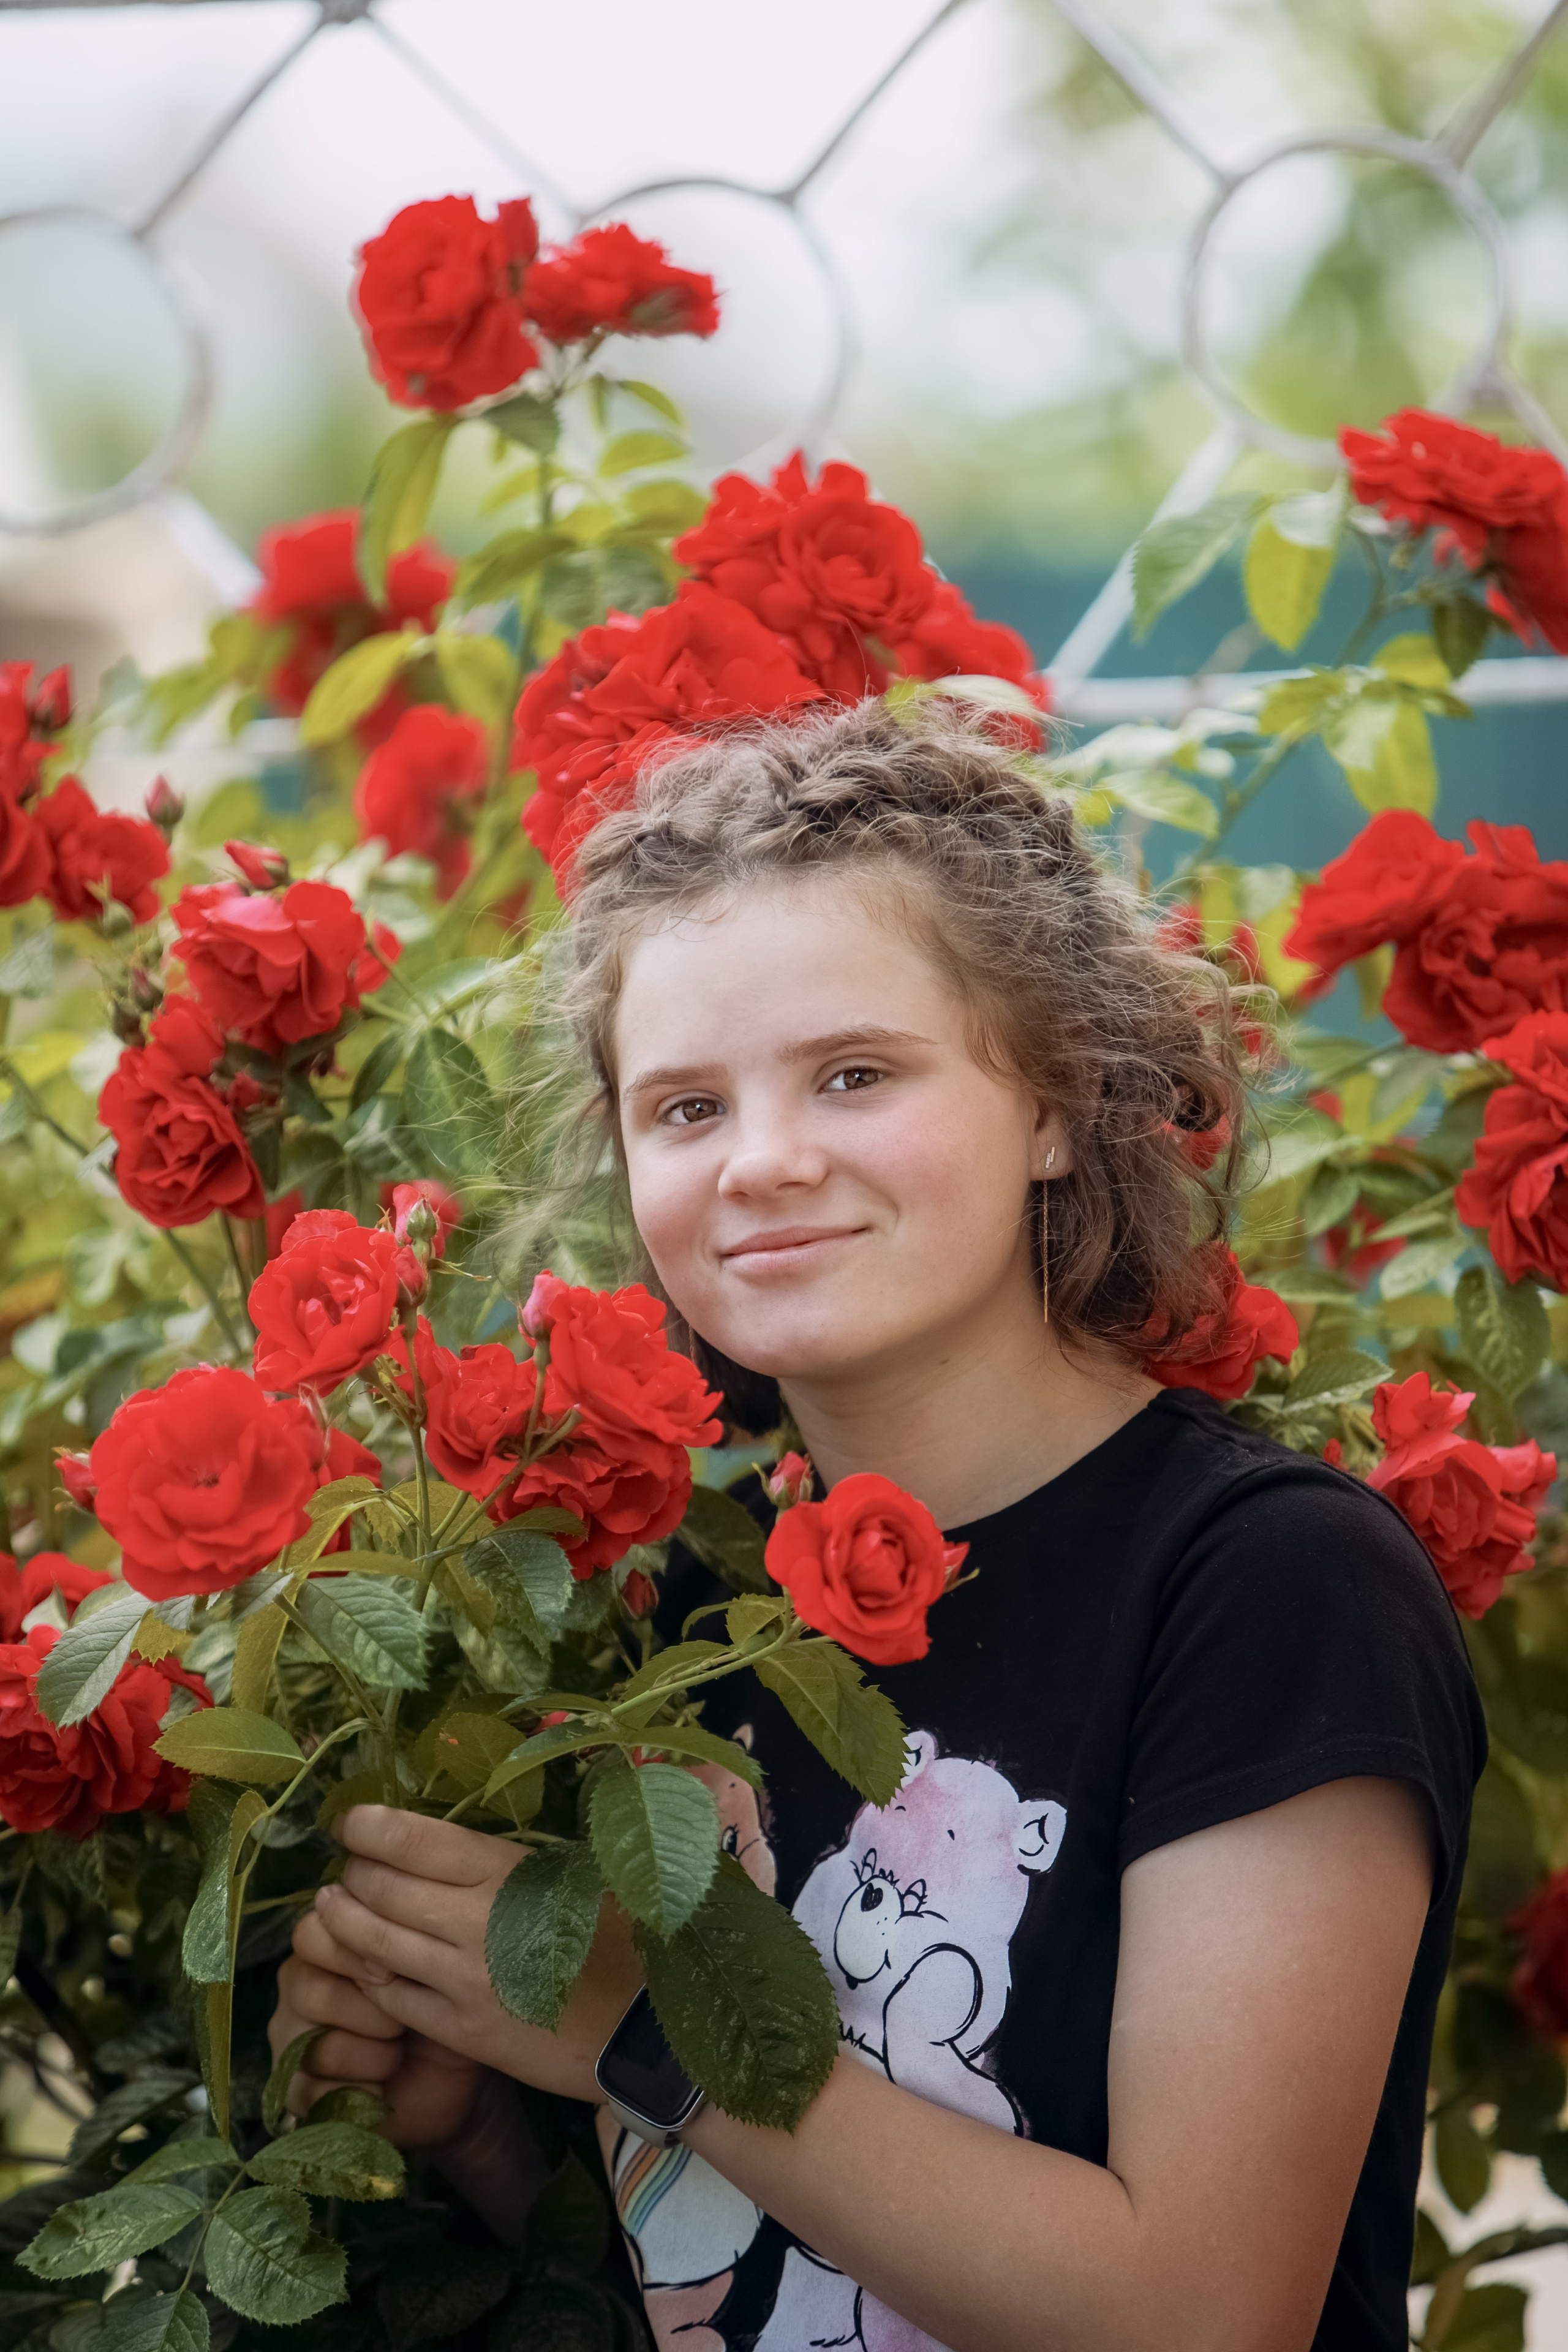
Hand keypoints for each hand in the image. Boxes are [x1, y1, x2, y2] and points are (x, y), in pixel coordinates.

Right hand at [270, 1908, 487, 2150]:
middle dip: (370, 2010)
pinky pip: (320, 2094)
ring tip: (399, 2054)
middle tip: (402, 2023)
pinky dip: (364, 2092)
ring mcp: (292, 2042)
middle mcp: (298, 1990)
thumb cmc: (440, 2006)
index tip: (393, 1973)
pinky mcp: (297, 2092)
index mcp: (323, 1947)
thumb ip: (404, 1941)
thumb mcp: (430, 1970)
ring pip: (322, 2048)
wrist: (452, 2075)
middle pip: (313, 1991)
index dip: (353, 1953)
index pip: (311, 1935)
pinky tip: (385, 2087)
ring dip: (375, 2055)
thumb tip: (392, 1926)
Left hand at [312, 1807, 642, 2105]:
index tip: (352, 1822)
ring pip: (375, 1944)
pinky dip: (369, 1975)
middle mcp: (476, 1922)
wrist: (649, 2034)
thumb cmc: (626, 1939)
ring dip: (343, 1921)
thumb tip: (517, 1820)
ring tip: (329, 1906)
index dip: (368, 1827)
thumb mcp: (586, 1875)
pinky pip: (393, 1997)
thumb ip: (523, 1856)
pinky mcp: (461, 2033)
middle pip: (381, 1888)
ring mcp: (463, 1982)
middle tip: (348, 1864)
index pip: (413, 1840)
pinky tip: (362, 1964)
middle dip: (353, 1872)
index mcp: (508, 1872)